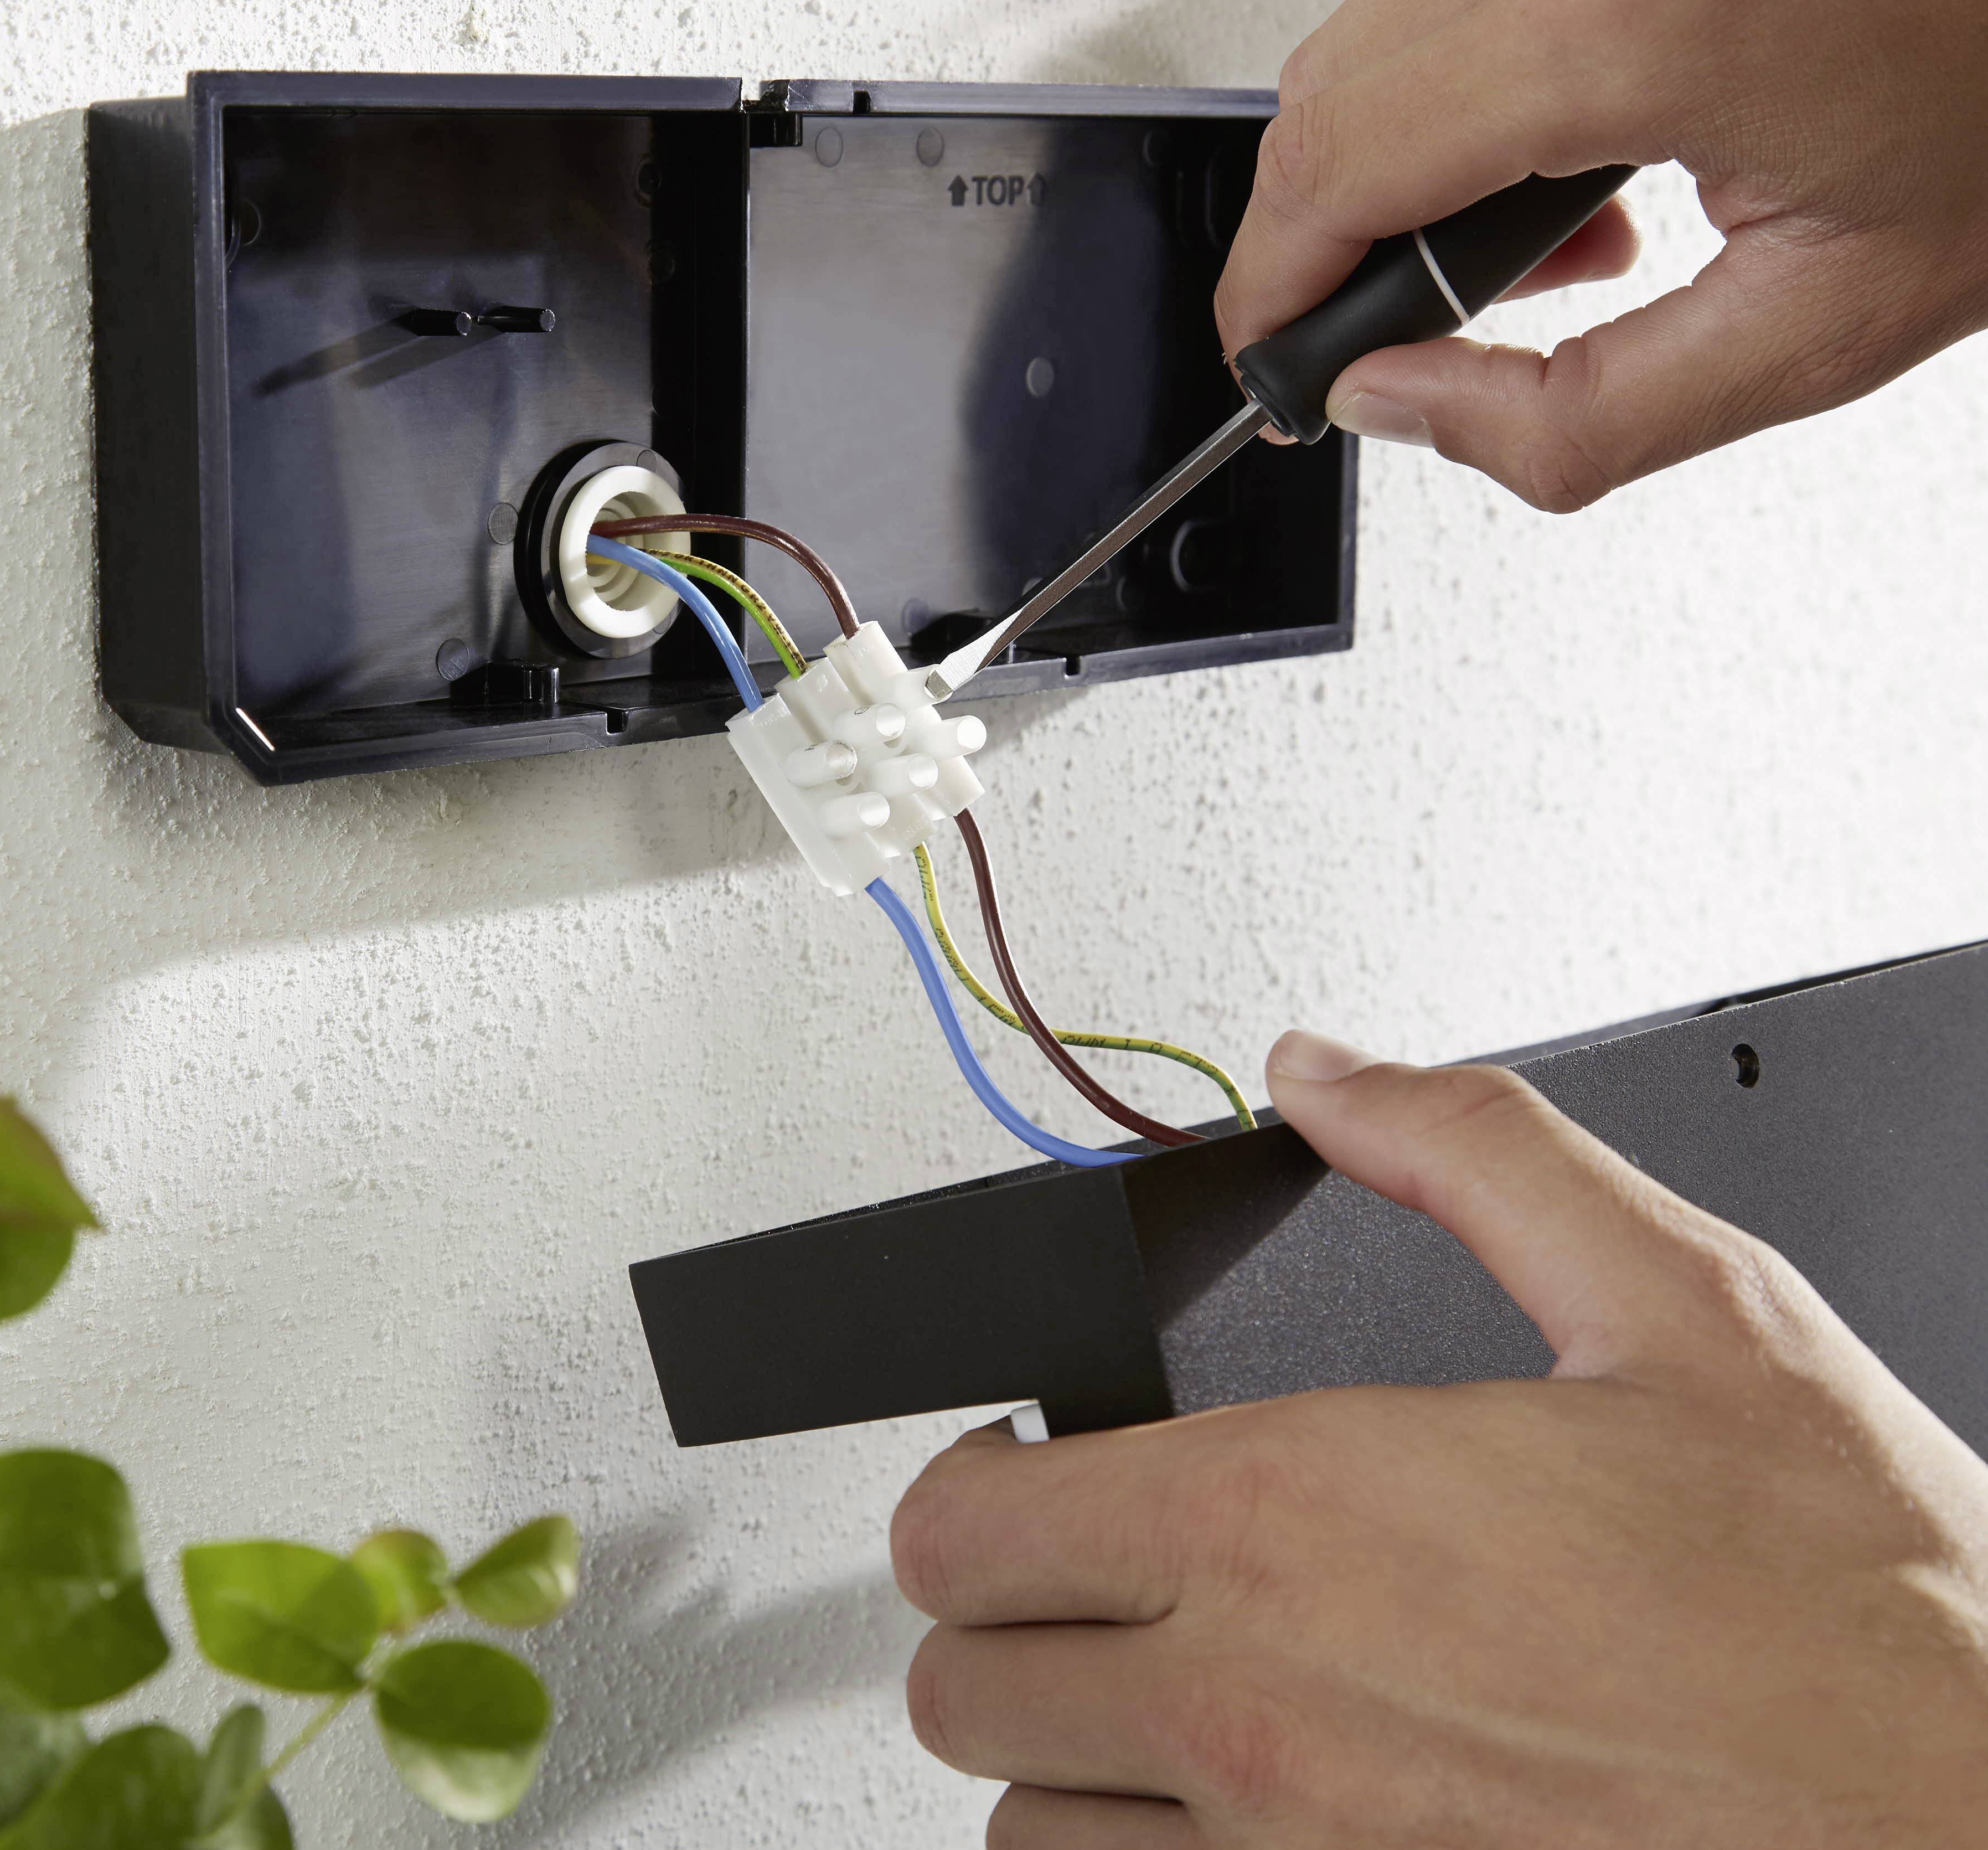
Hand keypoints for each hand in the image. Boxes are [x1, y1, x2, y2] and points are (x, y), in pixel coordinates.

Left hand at [890, 1032, 1987, 1846]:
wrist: (1986, 1823)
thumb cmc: (1850, 1602)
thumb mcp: (1678, 1297)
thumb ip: (1467, 1147)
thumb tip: (1325, 1072)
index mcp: (1297, 1519)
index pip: (963, 1524)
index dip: (972, 1477)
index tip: (1021, 1465)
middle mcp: (1263, 1715)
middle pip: (960, 1688)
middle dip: (1005, 1615)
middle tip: (1087, 1573)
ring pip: (1029, 1836)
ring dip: (1068, 1761)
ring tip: (1161, 1699)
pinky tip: (1232, 1816)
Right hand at [1212, 0, 1987, 508]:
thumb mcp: (1817, 331)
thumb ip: (1571, 417)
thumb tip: (1398, 404)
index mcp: (1637, 14)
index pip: (1332, 165)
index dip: (1269, 289)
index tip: (1271, 359)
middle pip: (1328, 84)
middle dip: (1326, 232)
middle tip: (1406, 325)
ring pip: (1386, 14)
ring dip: (1410, 152)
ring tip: (1557, 235)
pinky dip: (1480, 66)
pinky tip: (1593, 130)